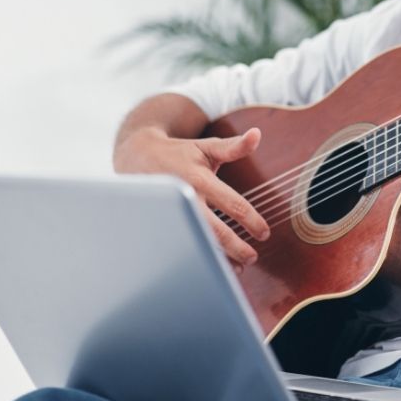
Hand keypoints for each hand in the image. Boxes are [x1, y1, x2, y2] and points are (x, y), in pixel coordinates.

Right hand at [114, 126, 269, 269]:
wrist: (136, 156)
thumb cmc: (179, 153)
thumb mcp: (206, 146)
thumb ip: (234, 146)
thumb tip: (257, 134)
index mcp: (199, 179)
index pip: (232, 204)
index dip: (251, 221)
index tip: (264, 233)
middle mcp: (185, 198)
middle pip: (214, 230)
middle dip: (236, 247)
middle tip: (252, 257)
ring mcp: (171, 214)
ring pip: (198, 241)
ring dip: (220, 257)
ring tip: (240, 266)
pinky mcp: (161, 224)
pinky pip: (183, 244)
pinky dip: (200, 256)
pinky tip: (215, 264)